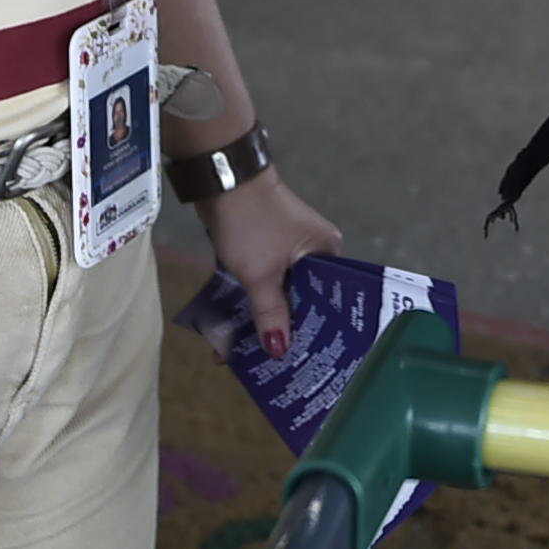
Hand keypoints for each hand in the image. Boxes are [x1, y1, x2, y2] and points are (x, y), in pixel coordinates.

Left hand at [192, 167, 342, 358]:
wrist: (220, 179)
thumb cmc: (251, 223)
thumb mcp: (261, 274)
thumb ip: (271, 314)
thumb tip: (279, 353)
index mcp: (327, 252)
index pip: (328, 301)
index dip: (315, 332)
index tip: (304, 363)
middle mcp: (314, 250)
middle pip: (302, 300)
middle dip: (284, 332)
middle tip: (274, 369)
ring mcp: (288, 248)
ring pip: (279, 293)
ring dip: (262, 320)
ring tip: (248, 358)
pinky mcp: (265, 247)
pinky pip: (263, 283)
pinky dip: (251, 303)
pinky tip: (234, 331)